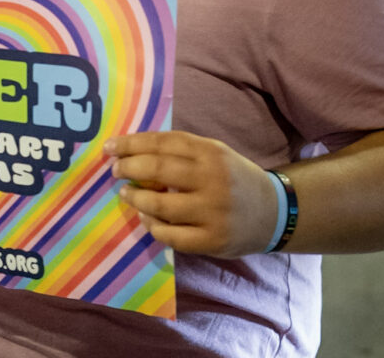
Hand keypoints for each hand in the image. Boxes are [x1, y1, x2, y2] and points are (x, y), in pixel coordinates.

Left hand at [104, 130, 277, 257]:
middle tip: (115, 169)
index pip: (163, 142)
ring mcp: (213, 212)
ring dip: (136, 198)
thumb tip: (133, 151)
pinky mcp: (212, 241)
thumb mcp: (214, 154)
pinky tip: (145, 217)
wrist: (272, 212)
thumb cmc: (233, 178)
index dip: (132, 144)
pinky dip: (152, 226)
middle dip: (129, 167)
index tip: (110, 147)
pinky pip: (172, 236)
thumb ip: (180, 152)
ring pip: (161, 205)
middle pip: (159, 169)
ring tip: (126, 192)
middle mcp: (212, 179)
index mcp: (210, 152)